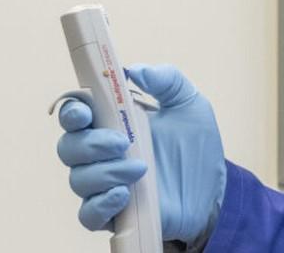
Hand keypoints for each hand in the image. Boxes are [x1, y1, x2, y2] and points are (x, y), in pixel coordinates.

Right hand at [56, 64, 225, 244]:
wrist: (214, 188)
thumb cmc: (196, 144)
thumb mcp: (189, 104)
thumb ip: (167, 80)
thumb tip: (136, 70)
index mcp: (112, 122)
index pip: (76, 113)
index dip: (72, 110)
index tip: (84, 112)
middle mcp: (101, 153)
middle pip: (69, 146)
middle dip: (90, 143)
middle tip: (122, 143)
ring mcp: (105, 184)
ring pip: (78, 179)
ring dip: (105, 172)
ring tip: (141, 170)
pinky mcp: (113, 212)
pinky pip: (89, 213)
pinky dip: (100, 203)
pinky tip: (124, 195)